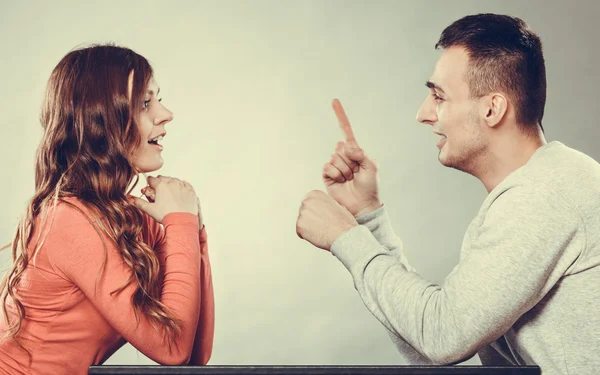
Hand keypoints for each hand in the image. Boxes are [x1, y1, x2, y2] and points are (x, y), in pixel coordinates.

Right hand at [140, 182, 203, 228]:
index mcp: (161, 185)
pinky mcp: (191, 191)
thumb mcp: (150, 209)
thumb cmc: (166, 216)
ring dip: (170, 184)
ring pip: (174, 180)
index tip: (150, 188)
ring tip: (169, 193)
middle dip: (160, 183)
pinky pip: (185, 184)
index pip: (152, 179)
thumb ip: (139, 202)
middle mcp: (172, 182)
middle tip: (159, 191)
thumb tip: (130, 198)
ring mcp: (183, 186)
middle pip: (163, 178)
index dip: (149, 184)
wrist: (182, 222)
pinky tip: (179, 192)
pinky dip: (182, 186)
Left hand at [296, 190, 357, 250]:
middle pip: (303, 212)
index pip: (308, 202)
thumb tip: (322, 208)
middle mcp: (307, 201)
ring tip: (321, 231)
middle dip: (310, 219)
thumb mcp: (337, 205)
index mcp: (315, 194)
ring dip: (308, 227)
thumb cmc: (343, 223)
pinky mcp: (299, 225)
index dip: (314, 211)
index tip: (320, 216)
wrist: (344, 235)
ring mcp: (302, 213)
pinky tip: (317, 235)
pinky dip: (306, 236)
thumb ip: (325, 204)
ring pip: (301, 222)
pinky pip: (300, 232)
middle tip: (321, 225)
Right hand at [324, 99, 381, 216]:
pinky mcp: (327, 175)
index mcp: (355, 151)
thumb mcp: (371, 166)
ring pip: (335, 157)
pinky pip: (327, 167)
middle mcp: (344, 156)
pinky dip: (336, 174)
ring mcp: (335, 165)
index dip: (340, 116)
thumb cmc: (370, 186)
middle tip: (356, 173)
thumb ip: (360, 153)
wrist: (362, 205)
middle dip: (350, 160)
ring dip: (344, 170)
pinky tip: (341, 181)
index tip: (334, 100)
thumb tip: (344, 145)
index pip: (346, 131)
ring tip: (350, 179)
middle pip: (341, 147)